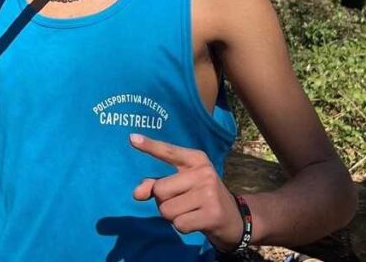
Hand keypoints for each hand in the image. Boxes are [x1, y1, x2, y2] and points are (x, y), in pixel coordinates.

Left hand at [130, 133, 242, 250]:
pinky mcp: (212, 214)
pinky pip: (179, 224)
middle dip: (164, 201)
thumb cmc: (201, 197)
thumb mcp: (182, 185)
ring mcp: (209, 193)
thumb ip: (156, 184)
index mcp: (196, 159)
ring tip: (191, 211)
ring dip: (173, 216)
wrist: (234, 218)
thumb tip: (137, 193)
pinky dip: (183, 227)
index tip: (131, 138)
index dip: (150, 146)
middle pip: (159, 190)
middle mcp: (203, 172)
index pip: (168, 151)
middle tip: (183, 202)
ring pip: (166, 210)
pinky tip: (197, 221)